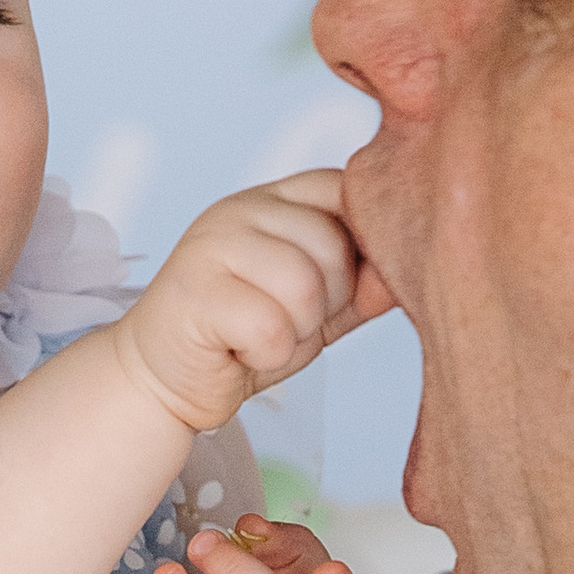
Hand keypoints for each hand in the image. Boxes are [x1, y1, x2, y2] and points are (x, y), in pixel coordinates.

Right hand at [109, 173, 387, 436]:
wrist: (164, 382)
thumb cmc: (243, 339)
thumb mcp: (317, 307)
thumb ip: (361, 284)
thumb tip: (409, 268)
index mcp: (273, 199)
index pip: (345, 191)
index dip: (356, 249)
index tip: (330, 292)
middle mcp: (240, 209)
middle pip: (331, 244)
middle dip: (325, 303)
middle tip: (284, 323)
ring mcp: (211, 245)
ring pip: (304, 286)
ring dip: (296, 333)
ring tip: (261, 337)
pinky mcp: (193, 292)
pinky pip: (270, 328)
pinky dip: (266, 356)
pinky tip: (239, 352)